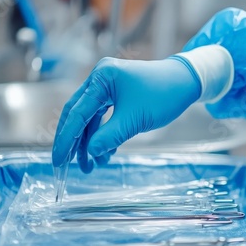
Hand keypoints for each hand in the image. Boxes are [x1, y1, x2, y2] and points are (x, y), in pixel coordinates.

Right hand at [52, 57, 200, 171]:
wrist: (186, 82)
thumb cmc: (163, 96)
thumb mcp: (134, 120)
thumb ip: (110, 136)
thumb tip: (90, 152)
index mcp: (101, 79)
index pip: (77, 113)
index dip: (66, 140)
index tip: (59, 161)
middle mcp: (100, 79)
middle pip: (78, 115)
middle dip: (74, 142)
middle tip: (68, 166)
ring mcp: (108, 86)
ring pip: (91, 119)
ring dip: (91, 142)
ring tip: (93, 165)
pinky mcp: (117, 94)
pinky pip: (104, 117)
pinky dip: (104, 135)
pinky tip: (106, 153)